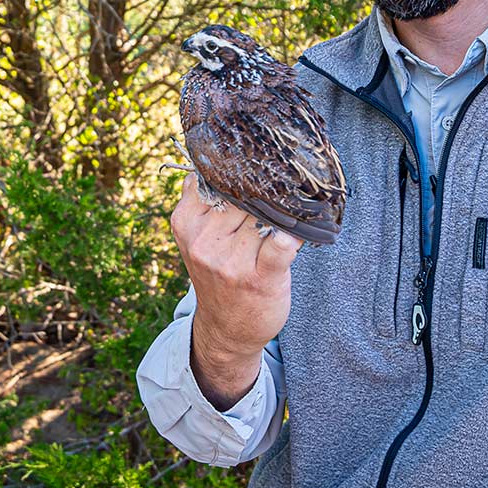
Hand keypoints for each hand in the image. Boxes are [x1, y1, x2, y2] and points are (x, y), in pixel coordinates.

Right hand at [170, 173, 301, 409]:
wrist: (225, 330)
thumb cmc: (218, 276)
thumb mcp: (197, 237)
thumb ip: (206, 202)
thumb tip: (230, 157)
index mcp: (186, 223)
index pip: (215, 177)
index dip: (239, 167)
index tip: (257, 159)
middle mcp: (205, 240)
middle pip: (242, 194)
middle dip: (264, 189)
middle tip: (283, 181)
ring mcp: (231, 260)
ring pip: (264, 213)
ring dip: (282, 209)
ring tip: (294, 205)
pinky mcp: (260, 277)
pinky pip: (280, 244)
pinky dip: (293, 234)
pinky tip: (300, 230)